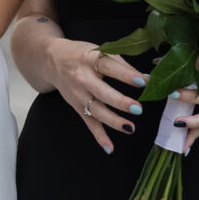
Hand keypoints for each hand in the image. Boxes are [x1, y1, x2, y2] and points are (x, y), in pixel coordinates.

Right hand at [44, 38, 145, 153]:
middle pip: (101, 92)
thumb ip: (120, 64)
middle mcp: (82, 77)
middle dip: (119, 101)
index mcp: (89, 59)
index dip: (126, 74)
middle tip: (138, 108)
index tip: (142, 81)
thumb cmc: (81, 54)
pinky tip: (110, 148)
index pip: (109, 66)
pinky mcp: (77, 106)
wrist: (52, 60)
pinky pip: (89, 123)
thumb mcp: (98, 51)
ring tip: (130, 128)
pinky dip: (99, 136)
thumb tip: (146, 78)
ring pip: (96, 110)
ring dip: (113, 121)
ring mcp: (78, 94)